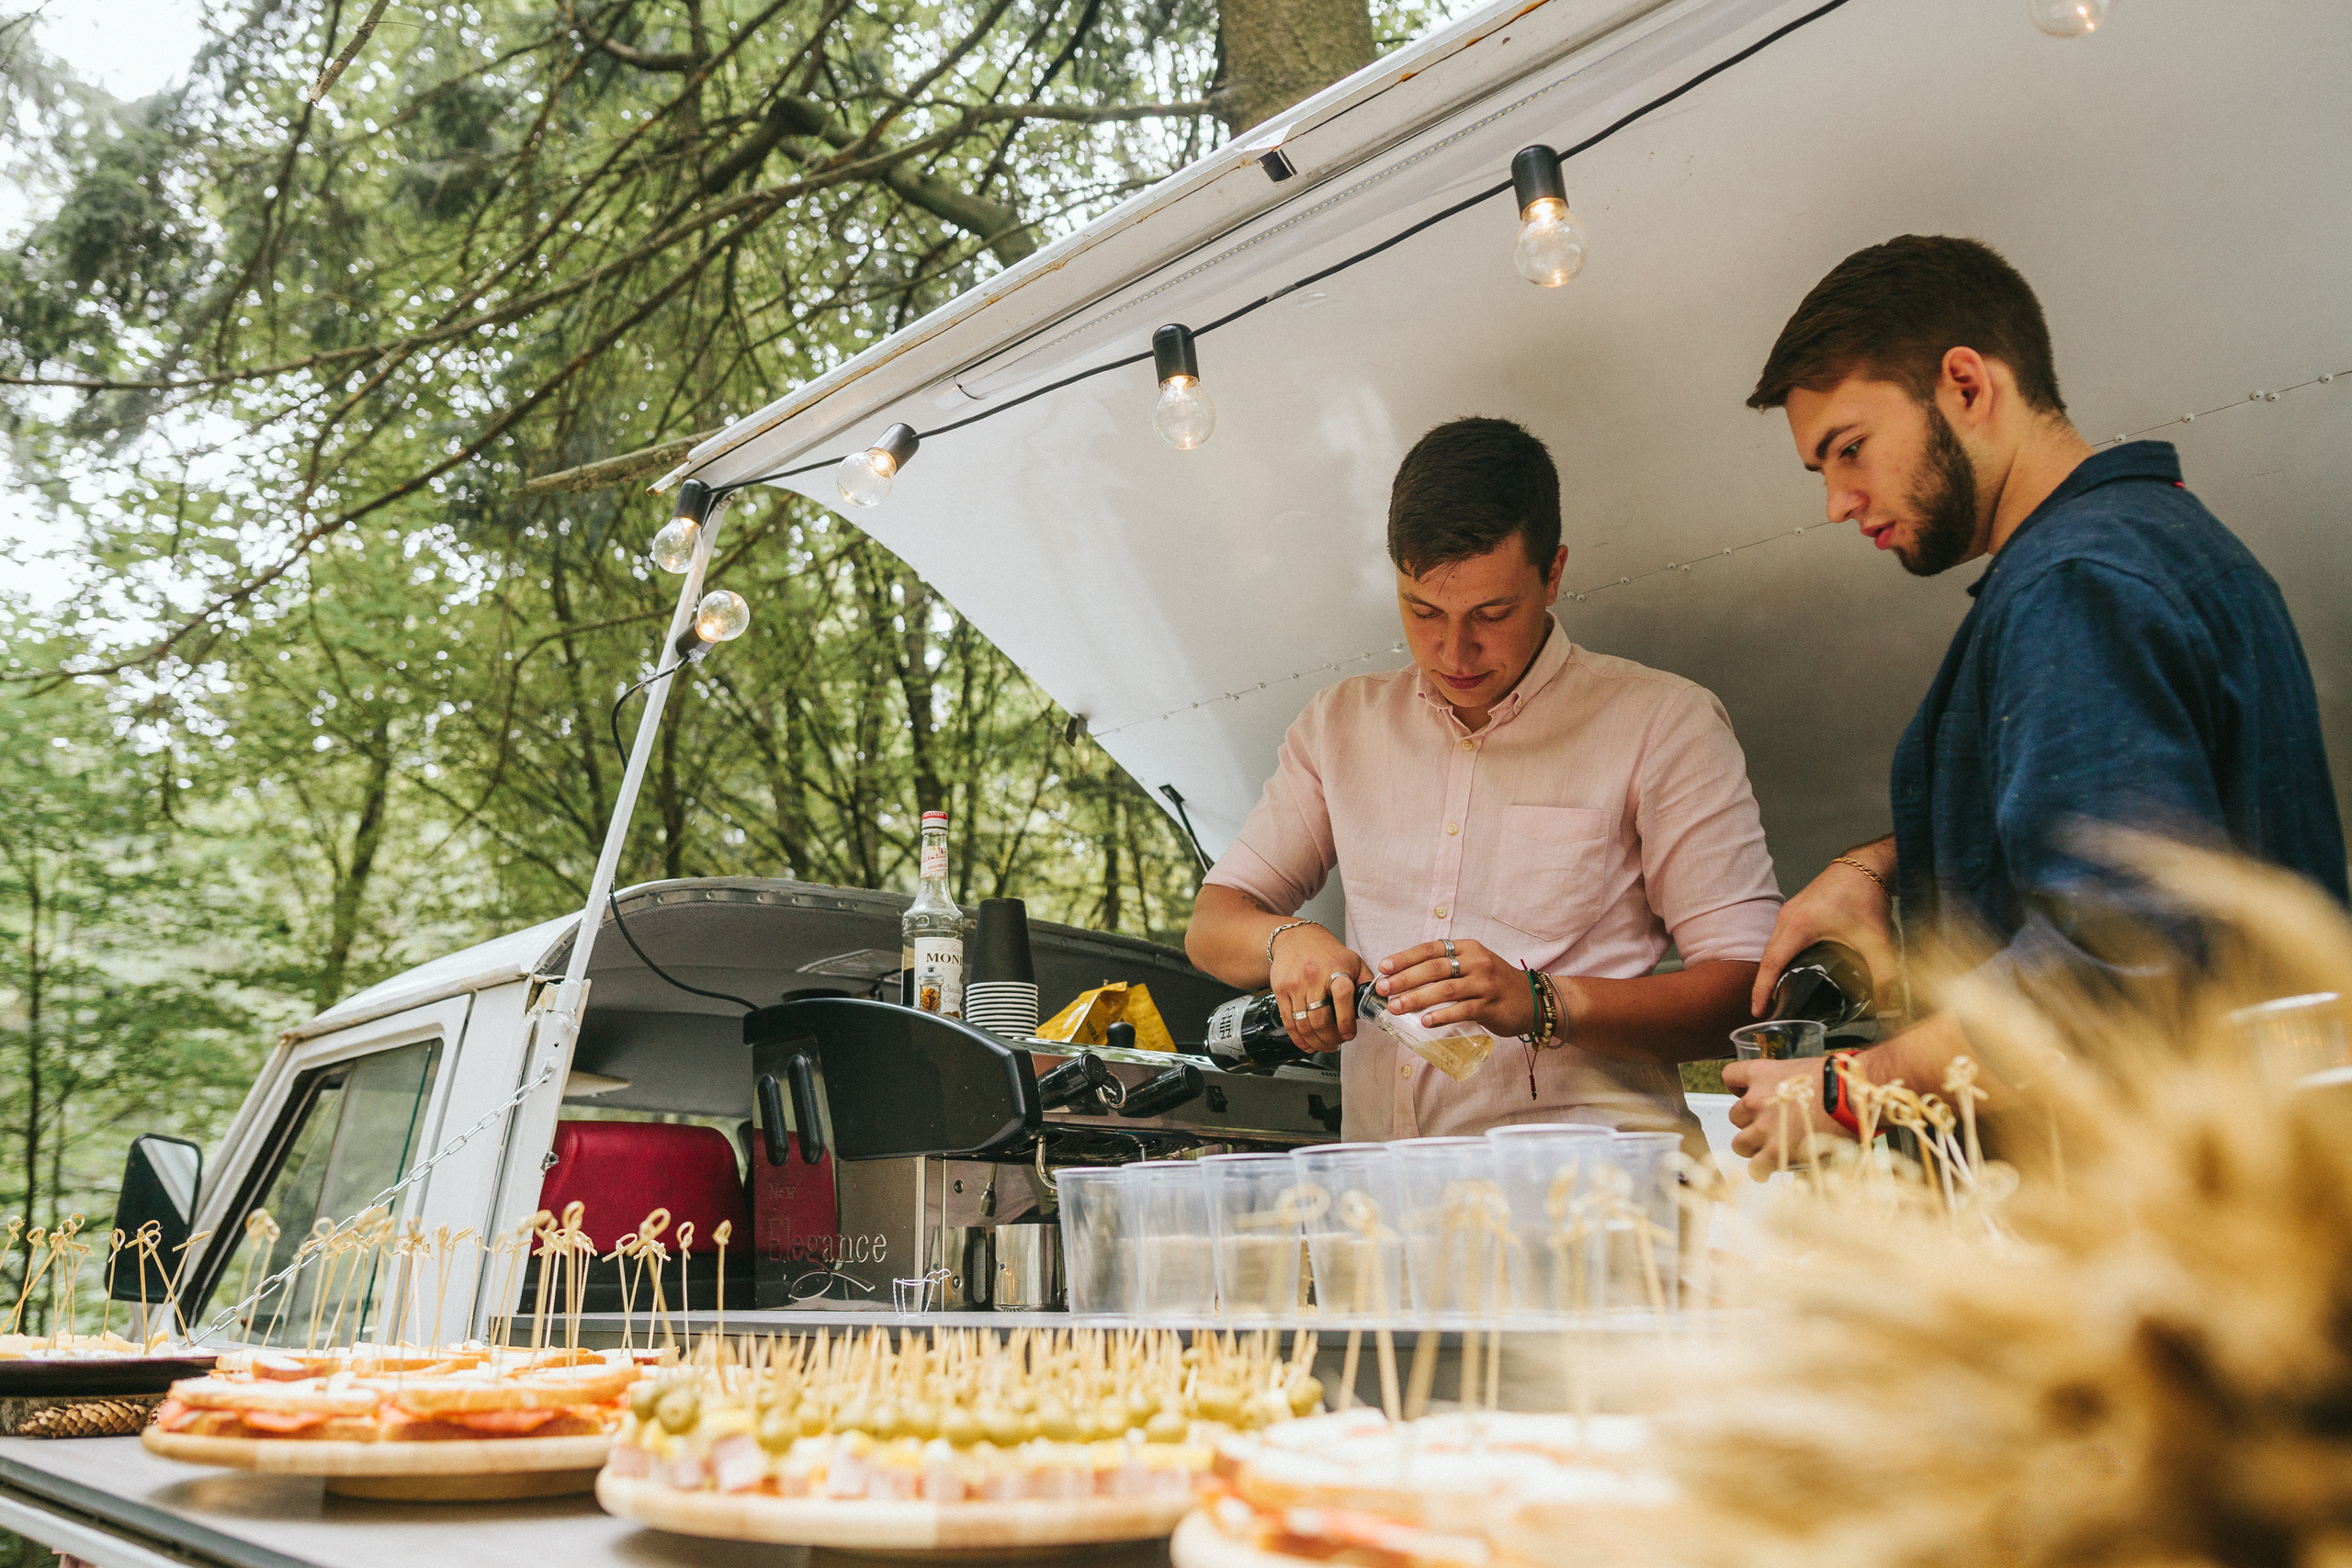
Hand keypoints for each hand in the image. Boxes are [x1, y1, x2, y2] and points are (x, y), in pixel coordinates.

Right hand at [1270, 923, 1374, 1052]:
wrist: (1295, 937)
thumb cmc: (1326, 952)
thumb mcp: (1353, 961)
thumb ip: (1366, 983)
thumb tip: (1378, 1006)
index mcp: (1335, 969)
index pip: (1343, 998)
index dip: (1347, 1022)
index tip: (1349, 1035)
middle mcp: (1313, 977)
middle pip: (1320, 1019)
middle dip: (1331, 1039)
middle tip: (1338, 1043)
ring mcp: (1295, 985)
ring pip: (1304, 1025)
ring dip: (1316, 1042)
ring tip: (1325, 1045)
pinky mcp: (1280, 991)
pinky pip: (1288, 1022)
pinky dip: (1299, 1039)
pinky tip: (1307, 1044)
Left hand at [1374, 938, 1536, 1037]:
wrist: (1532, 999)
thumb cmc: (1494, 984)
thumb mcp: (1473, 965)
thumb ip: (1446, 968)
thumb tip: (1404, 979)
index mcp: (1467, 948)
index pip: (1431, 949)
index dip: (1405, 958)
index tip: (1384, 967)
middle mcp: (1476, 962)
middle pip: (1434, 968)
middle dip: (1405, 979)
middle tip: (1383, 989)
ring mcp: (1485, 983)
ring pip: (1446, 989)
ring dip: (1417, 998)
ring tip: (1396, 1007)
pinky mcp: (1491, 1005)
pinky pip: (1463, 1010)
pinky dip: (1443, 1015)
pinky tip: (1426, 1021)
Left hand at [1721, 1056, 1853, 1181]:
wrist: (1850, 1095)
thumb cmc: (1837, 1081)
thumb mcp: (1804, 1072)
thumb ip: (1787, 1084)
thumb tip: (1791, 1098)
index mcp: (1761, 1074)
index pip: (1730, 1076)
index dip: (1738, 1088)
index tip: (1749, 1094)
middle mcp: (1755, 1100)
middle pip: (1735, 1116)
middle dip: (1750, 1123)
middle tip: (1771, 1128)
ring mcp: (1763, 1127)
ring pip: (1740, 1144)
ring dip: (1753, 1148)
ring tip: (1771, 1151)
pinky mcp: (1775, 1151)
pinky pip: (1755, 1168)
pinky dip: (1761, 1170)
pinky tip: (1770, 1169)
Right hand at [1751, 843, 1897, 1017]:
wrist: (1866, 864)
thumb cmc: (1865, 894)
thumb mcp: (1876, 939)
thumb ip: (1884, 973)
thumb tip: (1887, 1003)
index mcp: (1799, 926)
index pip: (1771, 964)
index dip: (1762, 990)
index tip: (1757, 1011)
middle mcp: (1787, 918)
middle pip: (1767, 957)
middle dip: (1763, 985)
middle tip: (1765, 1011)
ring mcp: (1789, 911)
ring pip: (1772, 946)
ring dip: (1770, 969)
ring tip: (1774, 994)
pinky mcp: (1796, 909)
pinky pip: (1779, 937)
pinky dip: (1778, 955)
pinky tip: (1789, 968)